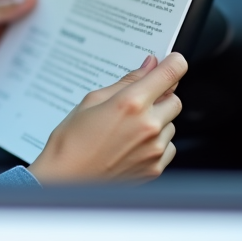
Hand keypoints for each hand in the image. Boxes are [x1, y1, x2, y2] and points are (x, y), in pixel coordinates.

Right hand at [27, 52, 186, 183]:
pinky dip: (157, 142)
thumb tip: (148, 66)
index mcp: (131, 103)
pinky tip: (133, 143)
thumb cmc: (72, 141)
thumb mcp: (92, 100)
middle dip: (161, 95)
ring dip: (158, 120)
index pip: (171, 73)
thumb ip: (126, 82)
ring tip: (128, 127)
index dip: (174, 62)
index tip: (172, 61)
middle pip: (175, 98)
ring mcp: (154, 149)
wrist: (66, 179)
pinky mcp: (155, 168)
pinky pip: (168, 146)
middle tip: (139, 100)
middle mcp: (148, 126)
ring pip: (171, 124)